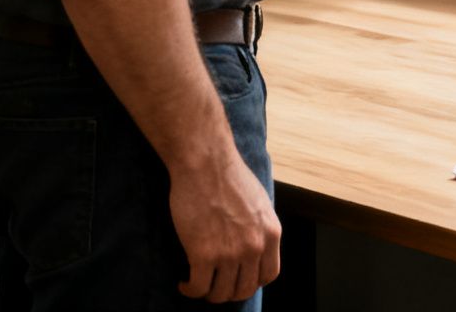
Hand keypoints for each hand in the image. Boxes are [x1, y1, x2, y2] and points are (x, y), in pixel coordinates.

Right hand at [172, 153, 280, 303]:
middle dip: (229, 291)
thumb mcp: (259, 203)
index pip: (268, 275)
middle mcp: (254, 247)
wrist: (205, 162)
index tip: (238, 278)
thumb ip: (259, 227)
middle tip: (216, 285)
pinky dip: (190, 290)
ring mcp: (230, 253)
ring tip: (198, 284)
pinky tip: (184, 283)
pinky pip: (198, 287)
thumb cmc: (228, 175)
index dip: (252, 281)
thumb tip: (252, 244)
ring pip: (221, 293)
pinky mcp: (203, 254)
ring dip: (209, 293)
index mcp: (271, 233)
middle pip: (244, 288)